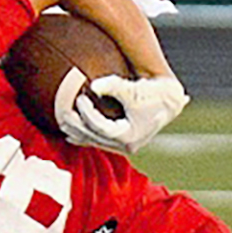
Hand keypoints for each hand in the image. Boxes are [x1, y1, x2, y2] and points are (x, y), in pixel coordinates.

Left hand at [65, 75, 188, 155]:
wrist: (170, 100)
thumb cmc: (153, 92)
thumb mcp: (133, 88)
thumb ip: (113, 85)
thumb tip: (93, 86)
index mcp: (130, 135)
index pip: (101, 127)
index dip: (87, 113)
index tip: (79, 99)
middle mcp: (127, 145)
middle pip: (95, 137)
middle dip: (77, 125)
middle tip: (63, 112)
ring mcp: (125, 147)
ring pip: (95, 142)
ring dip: (78, 133)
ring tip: (62, 124)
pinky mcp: (123, 143)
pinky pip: (100, 141)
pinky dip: (86, 137)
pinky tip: (71, 135)